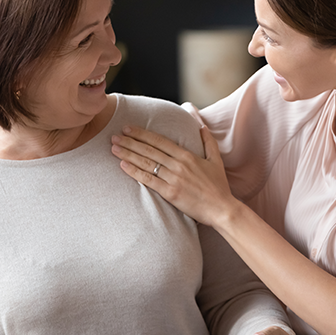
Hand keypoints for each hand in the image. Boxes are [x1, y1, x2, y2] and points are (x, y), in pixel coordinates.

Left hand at [110, 125, 236, 226]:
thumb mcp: (216, 160)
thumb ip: (208, 142)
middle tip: (114, 136)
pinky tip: (123, 165)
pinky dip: (135, 172)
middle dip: (130, 141)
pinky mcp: (170, 193)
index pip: (160, 141)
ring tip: (114, 148)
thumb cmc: (219, 186)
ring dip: (128, 154)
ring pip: (147, 163)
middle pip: (149, 150)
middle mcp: (178, 165)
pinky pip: (149, 180)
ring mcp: (174, 179)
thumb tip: (202, 126)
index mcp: (187, 155)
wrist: (222, 208)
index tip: (128, 128)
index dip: (142, 134)